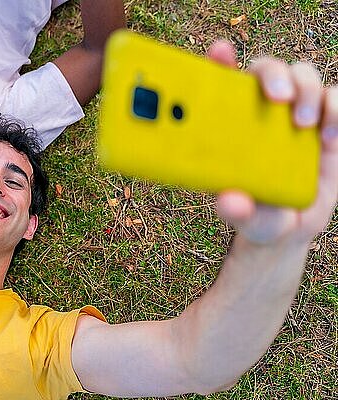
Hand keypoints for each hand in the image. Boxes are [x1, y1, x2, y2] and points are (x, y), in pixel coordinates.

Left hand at [207, 41, 337, 244]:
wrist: (291, 228)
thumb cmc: (259, 216)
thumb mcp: (247, 218)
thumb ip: (237, 212)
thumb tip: (228, 202)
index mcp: (232, 125)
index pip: (223, 83)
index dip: (221, 61)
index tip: (220, 52)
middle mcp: (262, 114)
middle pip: (268, 70)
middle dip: (275, 74)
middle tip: (279, 99)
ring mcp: (295, 117)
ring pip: (304, 76)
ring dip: (308, 91)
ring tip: (304, 125)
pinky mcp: (326, 126)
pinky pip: (336, 99)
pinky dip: (337, 108)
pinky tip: (329, 138)